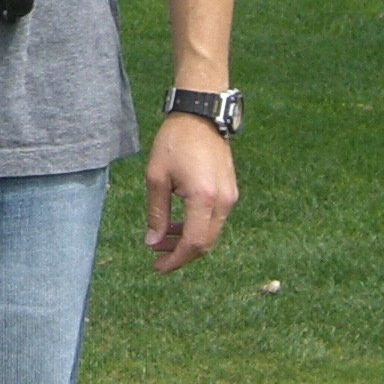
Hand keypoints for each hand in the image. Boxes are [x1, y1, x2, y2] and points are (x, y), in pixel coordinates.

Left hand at [143, 114, 236, 273]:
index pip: (193, 243)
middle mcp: (223, 201)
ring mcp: (230, 197)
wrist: (200, 115)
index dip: (175, 260)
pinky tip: (177, 224)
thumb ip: (156, 213)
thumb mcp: (156, 177)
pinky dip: (196, 227)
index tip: (157, 267)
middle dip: (180, 253)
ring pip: (210, 233)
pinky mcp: (230, 191)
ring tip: (161, 238)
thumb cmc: (174, 142)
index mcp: (204, 198)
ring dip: (187, 240)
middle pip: (205, 243)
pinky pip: (214, 220)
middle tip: (156, 254)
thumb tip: (152, 242)